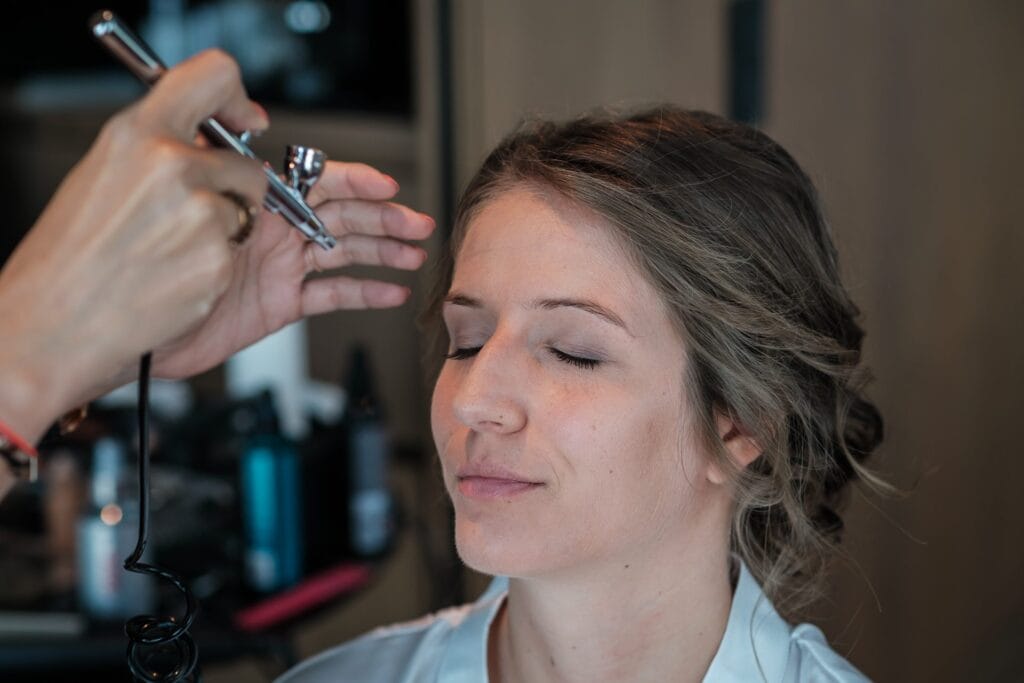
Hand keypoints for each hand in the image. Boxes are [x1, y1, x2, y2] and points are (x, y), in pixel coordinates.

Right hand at [0, 50, 268, 440]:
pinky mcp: (217, 260)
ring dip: (224, 232)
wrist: (51, 324)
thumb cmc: (70, 256)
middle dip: (232, 192)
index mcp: (137, 134)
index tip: (245, 118)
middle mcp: (172, 167)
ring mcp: (200, 215)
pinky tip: (173, 276)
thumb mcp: (105, 173)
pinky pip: (238, 255)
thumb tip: (210, 136)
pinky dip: (216, 267)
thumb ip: (160, 148)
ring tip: (168, 251)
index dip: (236, 98)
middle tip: (184, 219)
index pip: (212, 76)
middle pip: (248, 166)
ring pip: (248, 214)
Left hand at [150, 161, 434, 378]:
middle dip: (383, 216)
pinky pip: (330, 294)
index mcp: (256, 200)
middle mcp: (272, 229)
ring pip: (344, 251)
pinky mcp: (278, 303)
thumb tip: (259, 146)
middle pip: (342, 214)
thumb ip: (226, 173)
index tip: (385, 184)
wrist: (127, 330)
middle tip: (418, 223)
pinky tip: (391, 292)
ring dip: (383, 251)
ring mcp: (278, 266)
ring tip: (416, 255)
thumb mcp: (182, 202)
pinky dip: (363, 293)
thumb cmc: (142, 265)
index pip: (317, 179)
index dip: (355, 179)